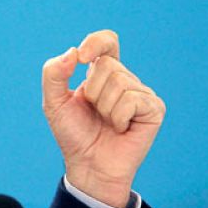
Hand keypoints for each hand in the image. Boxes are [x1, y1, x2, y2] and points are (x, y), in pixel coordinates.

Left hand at [42, 30, 165, 207]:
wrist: (88, 165)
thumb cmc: (73, 133)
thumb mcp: (54, 102)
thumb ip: (54, 74)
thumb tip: (72, 51)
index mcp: (102, 73)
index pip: (107, 42)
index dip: (96, 42)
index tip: (82, 57)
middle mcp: (125, 79)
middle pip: (108, 65)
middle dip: (92, 90)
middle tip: (94, 111)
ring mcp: (141, 93)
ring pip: (120, 82)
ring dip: (104, 106)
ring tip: (106, 122)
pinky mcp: (154, 109)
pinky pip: (131, 100)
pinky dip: (118, 117)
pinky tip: (120, 129)